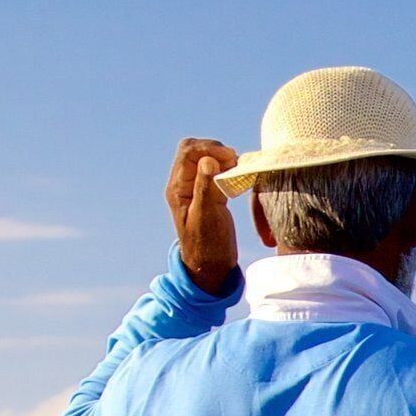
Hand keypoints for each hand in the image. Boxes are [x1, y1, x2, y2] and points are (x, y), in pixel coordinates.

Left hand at [169, 137, 241, 294]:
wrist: (210, 267)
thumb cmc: (208, 246)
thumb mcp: (208, 216)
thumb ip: (207, 187)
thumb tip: (208, 160)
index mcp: (178, 187)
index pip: (188, 151)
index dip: (210, 148)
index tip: (231, 158)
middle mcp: (183, 184)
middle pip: (194, 150)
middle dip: (215, 150)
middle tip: (235, 162)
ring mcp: (195, 188)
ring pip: (205, 159)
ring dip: (222, 159)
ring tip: (238, 171)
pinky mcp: (208, 194)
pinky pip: (215, 171)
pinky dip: (227, 169)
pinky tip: (238, 178)